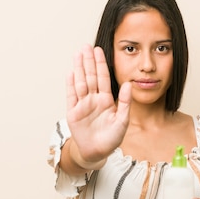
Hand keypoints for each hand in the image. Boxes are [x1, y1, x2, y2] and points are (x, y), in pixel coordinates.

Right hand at [66, 45, 131, 168]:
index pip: (103, 78)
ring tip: (77, 54)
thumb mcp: (122, 121)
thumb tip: (129, 84)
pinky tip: (70, 73)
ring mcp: (83, 105)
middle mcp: (94, 99)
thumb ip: (125, 103)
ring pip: (81, 82)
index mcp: (106, 100)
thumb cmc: (111, 138)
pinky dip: (70, 84)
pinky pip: (71, 96)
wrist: (97, 152)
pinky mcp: (73, 112)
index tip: (99, 50)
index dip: (101, 64)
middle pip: (91, 76)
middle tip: (86, 46)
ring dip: (79, 68)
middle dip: (88, 61)